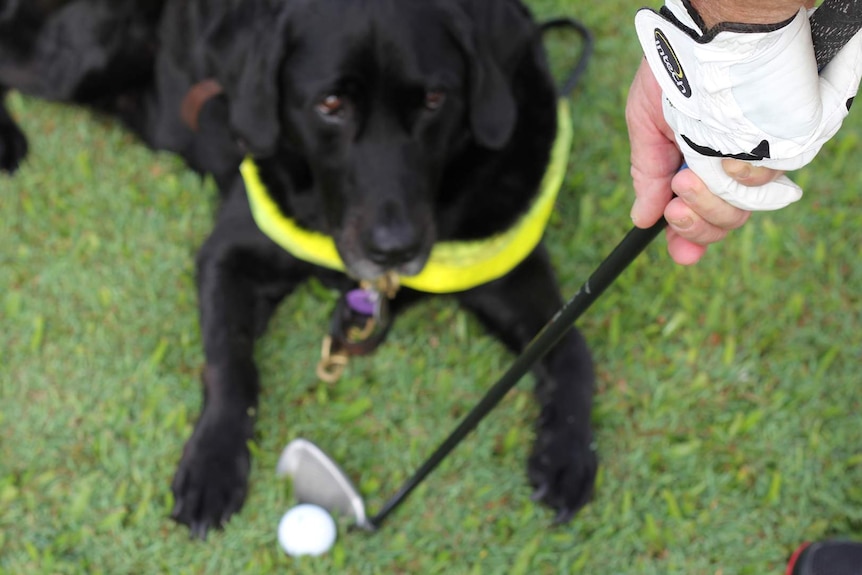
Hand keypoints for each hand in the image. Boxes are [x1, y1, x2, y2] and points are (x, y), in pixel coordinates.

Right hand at [626, 60, 782, 264]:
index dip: (689, 239)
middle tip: (674, 206)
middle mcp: (726, 167)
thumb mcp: (645, 125)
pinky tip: (724, 161)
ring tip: (686, 180)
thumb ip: (646, 174)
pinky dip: (741, 179)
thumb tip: (641, 218)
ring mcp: (753, 157)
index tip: (680, 254)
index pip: (697, 215)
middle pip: (721, 222)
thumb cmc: (673, 71)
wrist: (704, 35)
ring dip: (709, 204)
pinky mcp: (779, 145)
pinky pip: (763, 182)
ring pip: (741, 209)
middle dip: (694, 223)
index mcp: (692, 166)